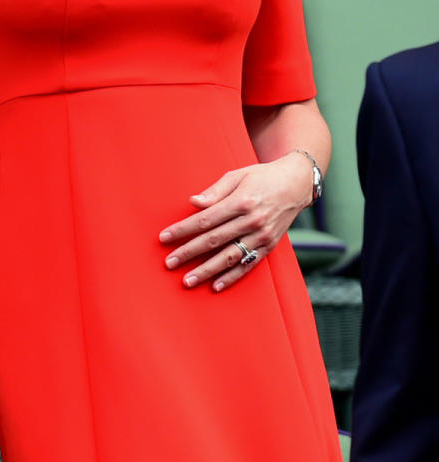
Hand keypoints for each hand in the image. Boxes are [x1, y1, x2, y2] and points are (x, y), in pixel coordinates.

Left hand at [157, 152, 313, 292]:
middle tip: (169, 263)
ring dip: (207, 271)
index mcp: (241, 201)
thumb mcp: (237, 175)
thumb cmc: (262, 176)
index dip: (183, 230)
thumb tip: (193, 202)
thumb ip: (215, 191)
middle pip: (213, 240)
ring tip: (188, 281)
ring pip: (229, 257)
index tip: (164, 238)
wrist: (297, 184)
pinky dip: (232, 277)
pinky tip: (216, 286)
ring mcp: (262, 236)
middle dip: (188, 253)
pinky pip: (248, 265)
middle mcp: (252, 221)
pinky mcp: (269, 246)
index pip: (205, 220)